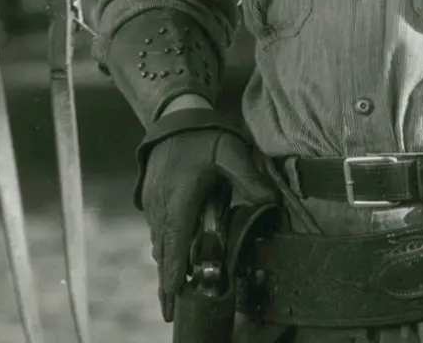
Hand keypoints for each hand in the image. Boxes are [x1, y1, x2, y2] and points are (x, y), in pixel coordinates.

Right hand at [141, 123, 277, 320]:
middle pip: (162, 250)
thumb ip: (251, 180)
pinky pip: (157, 229)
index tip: (172, 295)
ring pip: (158, 241)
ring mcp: (153, 200)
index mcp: (180, 197)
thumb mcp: (232, 153)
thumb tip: (271, 204)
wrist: (175, 114)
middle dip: (165, 281)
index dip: (172, 271)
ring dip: (164, 264)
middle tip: (169, 309)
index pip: (174, 243)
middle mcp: (162, 203)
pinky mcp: (151, 196)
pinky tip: (170, 257)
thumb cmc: (204, 134)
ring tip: (171, 290)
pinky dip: (163, 247)